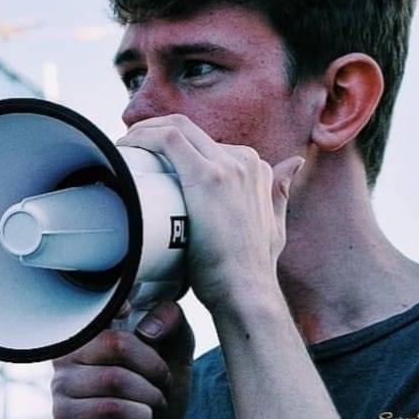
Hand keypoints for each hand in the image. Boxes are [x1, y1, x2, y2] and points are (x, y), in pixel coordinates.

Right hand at [50, 300, 194, 418]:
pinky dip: (137, 414)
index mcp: (93, 329)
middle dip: (154, 367)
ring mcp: (62, 383)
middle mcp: (70, 351)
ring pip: (114, 379)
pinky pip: (108, 408)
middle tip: (163, 382)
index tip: (133, 314)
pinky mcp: (65, 415)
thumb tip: (149, 327)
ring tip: (154, 403)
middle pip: (117, 344)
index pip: (101, 307)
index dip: (121, 308)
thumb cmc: (160, 386)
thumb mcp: (177, 349)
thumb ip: (172, 322)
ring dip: (150, 395)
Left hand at [117, 115, 304, 314]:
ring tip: (125, 151)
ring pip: (176, 127)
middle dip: (154, 131)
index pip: (206, 141)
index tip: (153, 159)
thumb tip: (294, 163)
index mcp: (256, 168)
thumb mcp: (275, 223)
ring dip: (144, 132)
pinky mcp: (208, 177)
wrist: (245, 291)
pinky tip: (128, 149)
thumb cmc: (251, 267)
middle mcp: (244, 161)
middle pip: (189, 128)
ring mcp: (228, 166)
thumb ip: (280, 192)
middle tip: (131, 149)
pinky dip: (144, 137)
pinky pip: (169, 139)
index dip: (174, 144)